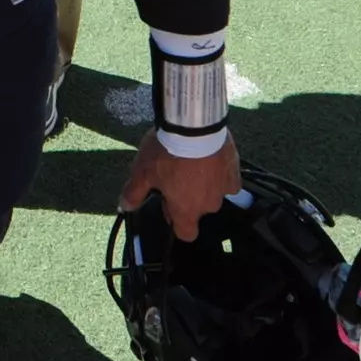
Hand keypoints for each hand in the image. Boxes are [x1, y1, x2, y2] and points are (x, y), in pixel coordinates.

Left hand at [118, 129, 240, 241]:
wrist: (194, 127)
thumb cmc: (166, 153)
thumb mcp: (142, 172)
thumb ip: (134, 193)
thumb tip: (124, 207)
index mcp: (186, 210)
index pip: (186, 233)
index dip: (175, 222)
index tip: (167, 204)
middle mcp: (209, 205)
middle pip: (198, 209)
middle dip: (187, 197)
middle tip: (174, 176)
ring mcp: (224, 189)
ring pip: (213, 193)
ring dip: (203, 184)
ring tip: (190, 163)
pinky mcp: (235, 172)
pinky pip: (227, 179)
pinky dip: (219, 173)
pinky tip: (209, 160)